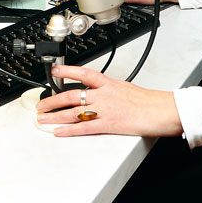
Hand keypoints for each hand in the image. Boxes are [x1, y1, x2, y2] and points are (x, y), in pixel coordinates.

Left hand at [35, 65, 181, 137]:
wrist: (160, 111)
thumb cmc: (148, 101)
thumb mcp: (127, 87)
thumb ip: (110, 89)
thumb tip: (100, 91)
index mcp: (109, 83)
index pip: (83, 73)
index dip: (67, 71)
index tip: (54, 71)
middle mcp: (104, 95)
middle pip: (72, 95)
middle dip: (53, 100)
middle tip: (41, 105)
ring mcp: (105, 109)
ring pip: (74, 111)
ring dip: (56, 116)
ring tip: (42, 119)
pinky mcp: (108, 124)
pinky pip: (84, 127)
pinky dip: (69, 130)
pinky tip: (59, 132)